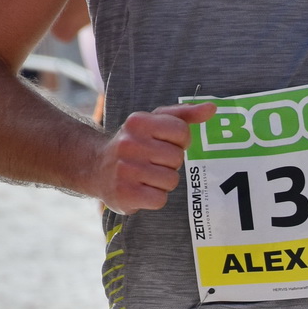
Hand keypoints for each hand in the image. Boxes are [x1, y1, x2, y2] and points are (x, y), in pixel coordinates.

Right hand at [93, 101, 216, 212]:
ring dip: (162, 182)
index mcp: (138, 122)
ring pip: (171, 181)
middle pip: (177, 158)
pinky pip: (160, 200)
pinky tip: (141, 190)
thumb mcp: (154, 122)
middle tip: (151, 162)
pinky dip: (154, 198)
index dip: (179, 142)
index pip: (182, 132)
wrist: (96, 167)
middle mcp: (129, 144)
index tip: (163, 144)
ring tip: (145, 176)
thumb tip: (212, 108)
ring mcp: (125, 169)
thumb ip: (184, 115)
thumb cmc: (135, 143)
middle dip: (170, 164)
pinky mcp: (124, 194)